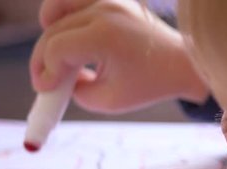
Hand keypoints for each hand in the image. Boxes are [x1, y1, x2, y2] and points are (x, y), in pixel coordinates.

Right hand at [30, 0, 207, 113]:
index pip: (57, 49)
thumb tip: (57, 76)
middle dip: (43, 58)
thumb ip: (76, 91)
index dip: (45, 71)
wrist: (183, 64)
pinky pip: (76, 0)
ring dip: (50, 31)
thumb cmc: (149, 84)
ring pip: (59, 6)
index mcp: (105, 36)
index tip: (45, 90)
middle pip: (54, 29)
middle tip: (43, 81)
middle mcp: (105, 10)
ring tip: (55, 57)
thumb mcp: (109, 100)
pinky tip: (68, 36)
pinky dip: (65, 15)